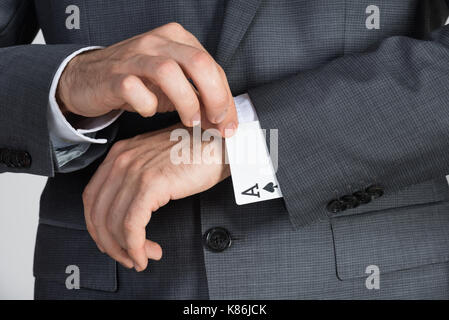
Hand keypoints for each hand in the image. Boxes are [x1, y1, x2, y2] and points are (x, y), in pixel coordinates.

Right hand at [58, 22, 237, 136]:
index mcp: (177, 39)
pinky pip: (135, 89)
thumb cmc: (137, 80)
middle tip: (217, 123)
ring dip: (186, 102)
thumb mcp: (173, 85)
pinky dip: (147, 106)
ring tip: (190, 121)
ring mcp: (134, 56)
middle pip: (198, 63)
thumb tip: (224, 122)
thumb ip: (198, 97)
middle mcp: (158, 42)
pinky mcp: (113, 75)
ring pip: (169, 73)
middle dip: (215, 97)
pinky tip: (148, 111)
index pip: (212, 66)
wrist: (87, 77)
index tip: (229, 125)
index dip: (226, 98)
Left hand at [82, 124, 229, 270]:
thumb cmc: (197, 152)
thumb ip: (138, 179)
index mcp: (120, 154)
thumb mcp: (157, 160)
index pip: (92, 197)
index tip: (108, 241)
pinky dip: (136, 246)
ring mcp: (135, 171)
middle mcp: (122, 160)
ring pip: (113, 223)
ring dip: (126, 249)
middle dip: (109, 243)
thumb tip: (130, 212)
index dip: (97, 226)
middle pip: (98, 213)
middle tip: (126, 257)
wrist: (220, 142)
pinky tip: (145, 254)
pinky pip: (132, 225)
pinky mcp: (152, 184)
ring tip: (141, 258)